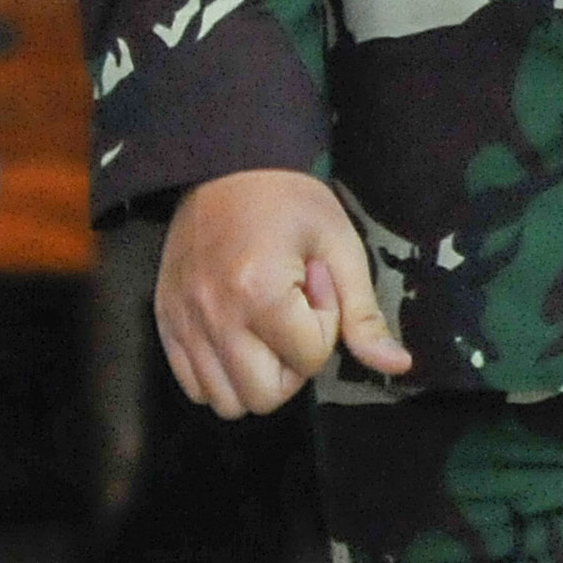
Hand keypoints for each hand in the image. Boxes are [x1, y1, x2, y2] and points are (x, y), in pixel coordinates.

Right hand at [154, 169, 412, 418]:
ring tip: (261, 332)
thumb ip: (363, 314)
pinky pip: (190, 383)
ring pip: (224, 400)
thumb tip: (398, 366)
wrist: (226, 163)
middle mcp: (214, 314)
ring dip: (252, 378)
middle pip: (264, 395)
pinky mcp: (164, 317)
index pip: (308, 360)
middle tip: (292, 320)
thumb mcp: (340, 247)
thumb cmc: (291, 201)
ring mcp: (183, 318)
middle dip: (290, 367)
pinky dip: (217, 376)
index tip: (315, 286)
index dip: (325, 327)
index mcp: (260, 292)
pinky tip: (234, 340)